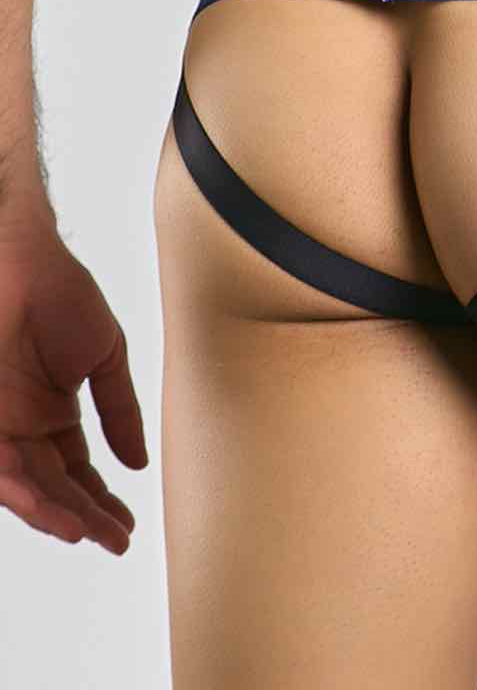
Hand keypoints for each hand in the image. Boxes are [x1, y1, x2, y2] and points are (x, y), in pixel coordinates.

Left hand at [0, 218, 147, 554]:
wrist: (23, 261)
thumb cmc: (59, 294)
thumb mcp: (105, 358)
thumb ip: (120, 410)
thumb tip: (138, 463)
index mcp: (52, 414)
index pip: (75, 471)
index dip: (100, 500)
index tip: (125, 525)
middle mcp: (22, 428)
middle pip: (53, 487)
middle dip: (85, 516)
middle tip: (115, 539)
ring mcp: (0, 425)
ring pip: (24, 487)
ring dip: (55, 515)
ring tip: (88, 534)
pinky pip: (0, 469)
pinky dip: (25, 494)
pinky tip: (55, 511)